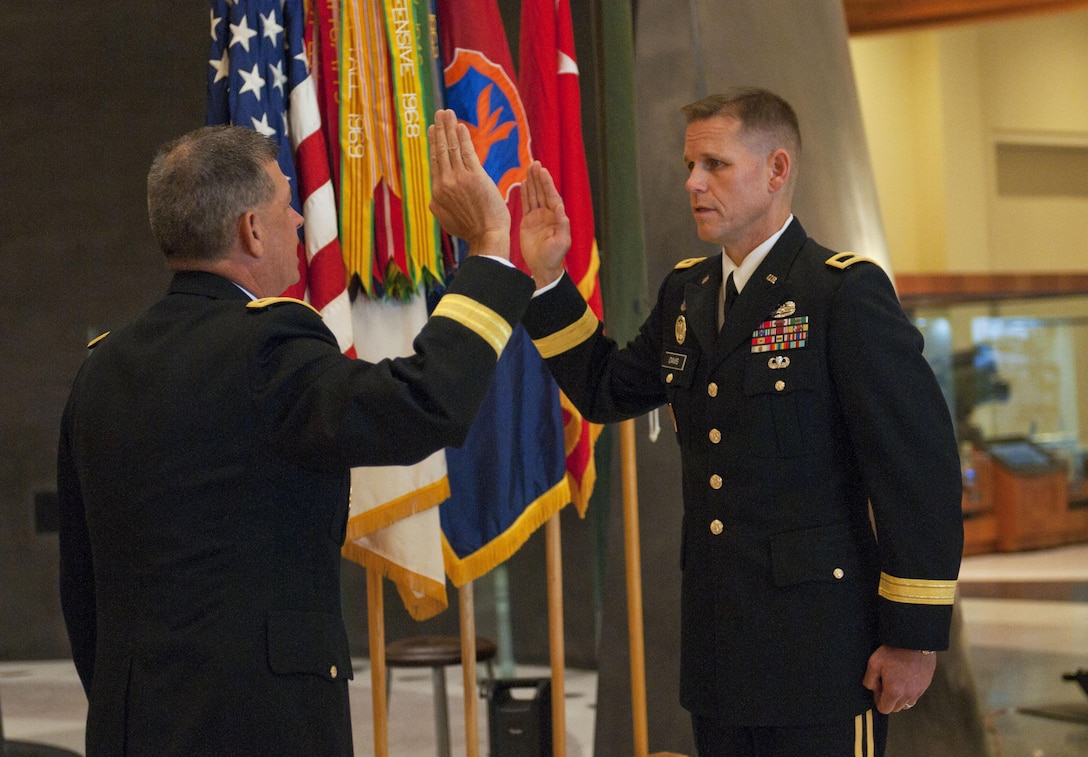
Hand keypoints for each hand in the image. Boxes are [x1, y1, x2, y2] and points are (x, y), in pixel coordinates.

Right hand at [428, 109, 510, 258]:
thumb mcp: (447, 220)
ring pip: (451, 148)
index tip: (433, 130)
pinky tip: (460, 126)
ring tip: (447, 113)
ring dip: (449, 128)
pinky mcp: (474, 176)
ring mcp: (458, 179)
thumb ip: (440, 205)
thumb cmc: (471, 231)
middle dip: (439, 130)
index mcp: (437, 194)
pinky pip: (466, 152)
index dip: (434, 144)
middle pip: (440, 151)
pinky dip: (462, 138)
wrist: (486, 236)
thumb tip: (435, 197)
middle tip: (439, 114)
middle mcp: (444, 184)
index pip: (435, 163)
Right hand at [519, 161, 569, 288]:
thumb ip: (562, 225)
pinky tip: (523, 183)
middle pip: (543, 192)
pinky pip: (526, 204)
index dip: (547, 184)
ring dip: (532, 182)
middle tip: (535, 163)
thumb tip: (560, 207)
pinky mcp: (528, 222)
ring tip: (529, 168)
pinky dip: (525, 194)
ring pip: (534, 196)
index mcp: (556, 217)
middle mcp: (547, 214)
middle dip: (539, 178)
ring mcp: (537, 217)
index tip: (543, 171)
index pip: (552, 196)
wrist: (543, 267)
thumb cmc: (555, 257)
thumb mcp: (561, 242)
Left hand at [862, 646, 936, 713]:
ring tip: (896, 681)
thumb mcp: (874, 662)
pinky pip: (916, 695)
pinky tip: (905, 678)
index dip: (878, 700)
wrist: (916, 642)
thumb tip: (872, 688)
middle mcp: (908, 695)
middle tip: (886, 684)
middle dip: (889, 700)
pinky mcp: (926, 685)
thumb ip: (870, 680)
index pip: (884, 709)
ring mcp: (919, 691)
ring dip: (900, 697)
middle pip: (896, 708)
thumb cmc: (894, 651)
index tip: (878, 689)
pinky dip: (909, 692)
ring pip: (907, 703)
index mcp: (894, 691)